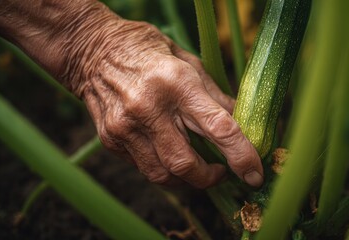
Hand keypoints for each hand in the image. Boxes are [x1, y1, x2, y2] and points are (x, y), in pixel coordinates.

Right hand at [70, 20, 262, 187]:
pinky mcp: (111, 140)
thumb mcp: (190, 63)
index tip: (254, 174)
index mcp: (176, 83)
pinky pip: (144, 168)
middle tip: (221, 172)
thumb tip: (242, 126)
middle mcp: (148, 108)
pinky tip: (168, 154)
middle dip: (210, 178)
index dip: (242, 156)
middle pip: (186, 164)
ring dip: (187, 180)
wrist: (94, 51)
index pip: (218, 128)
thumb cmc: (149, 53)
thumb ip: (216, 98)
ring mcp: (125, 127)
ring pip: (163, 175)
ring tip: (197, 168)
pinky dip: (164, 169)